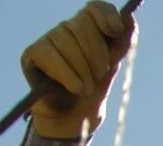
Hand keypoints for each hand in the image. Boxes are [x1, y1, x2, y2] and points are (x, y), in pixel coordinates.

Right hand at [21, 2, 134, 140]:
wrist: (73, 118)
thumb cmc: (93, 90)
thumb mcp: (112, 67)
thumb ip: (122, 43)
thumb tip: (129, 17)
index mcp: (88, 28)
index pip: (96, 8)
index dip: (106, 16)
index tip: (115, 32)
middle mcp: (67, 28)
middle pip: (83, 25)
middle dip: (97, 55)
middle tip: (99, 76)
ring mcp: (49, 39)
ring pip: (68, 41)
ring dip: (83, 71)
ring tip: (86, 90)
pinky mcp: (33, 53)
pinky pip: (51, 55)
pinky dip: (67, 75)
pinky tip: (75, 88)